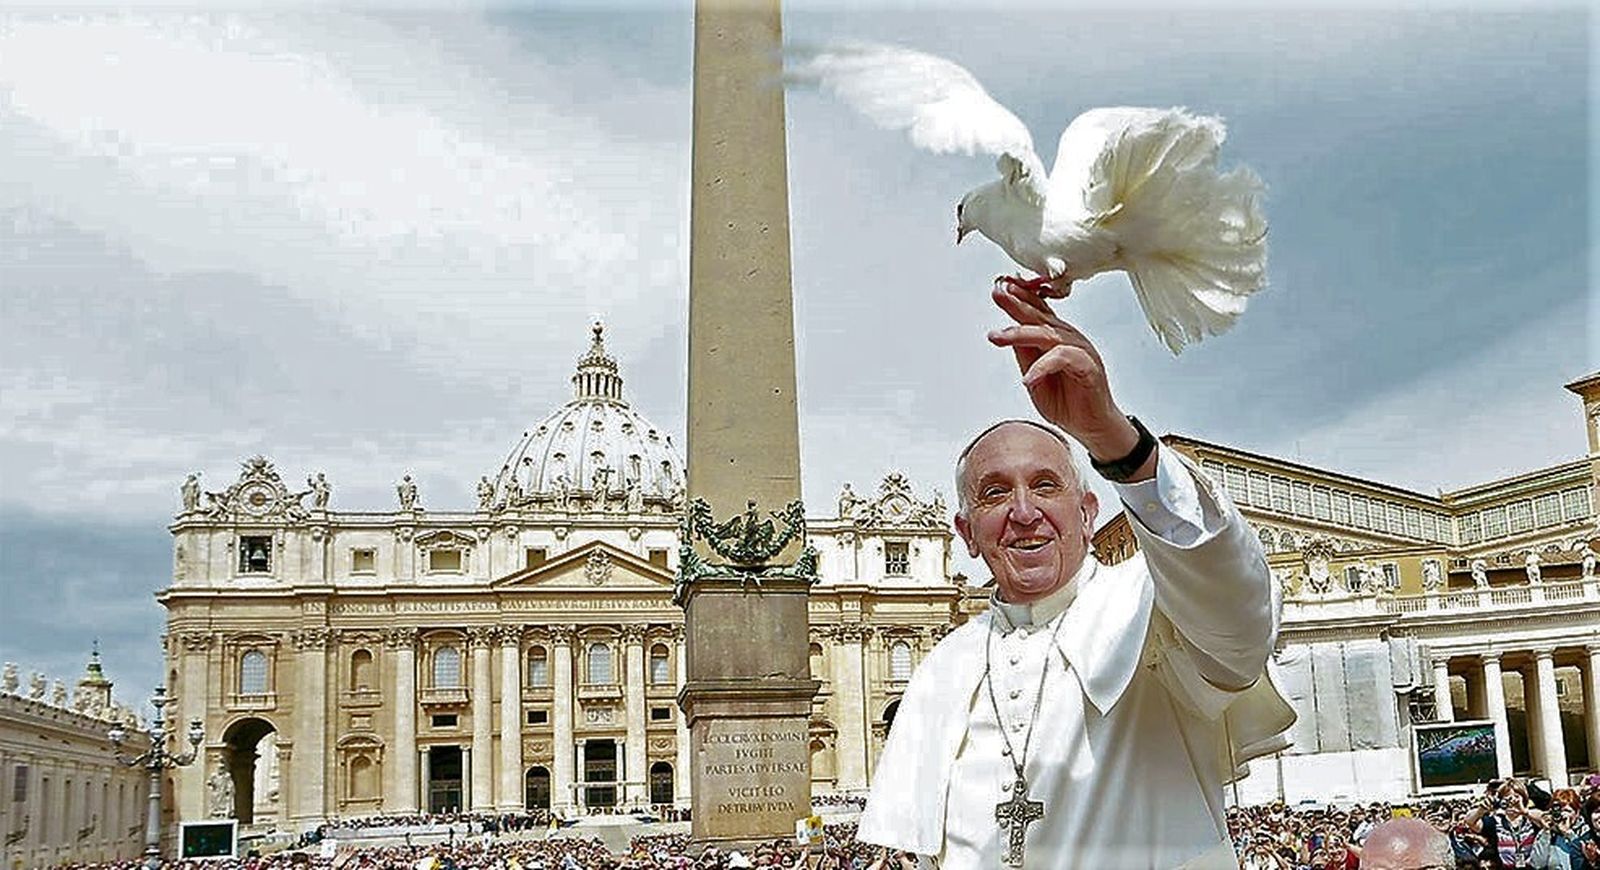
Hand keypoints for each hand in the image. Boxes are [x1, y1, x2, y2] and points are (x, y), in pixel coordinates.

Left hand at [985, 282, 1138, 462]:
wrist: (1093, 426)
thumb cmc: (1068, 401)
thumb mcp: (1035, 378)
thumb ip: (1025, 356)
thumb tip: (1008, 335)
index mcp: (1057, 338)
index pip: (1037, 311)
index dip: (1020, 297)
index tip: (1000, 286)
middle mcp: (1069, 339)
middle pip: (1040, 316)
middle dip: (1017, 303)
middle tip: (998, 292)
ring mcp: (1080, 350)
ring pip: (1049, 334)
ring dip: (1021, 333)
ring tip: (998, 337)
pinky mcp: (1088, 366)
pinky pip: (1063, 358)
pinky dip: (1043, 366)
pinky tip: (1027, 377)